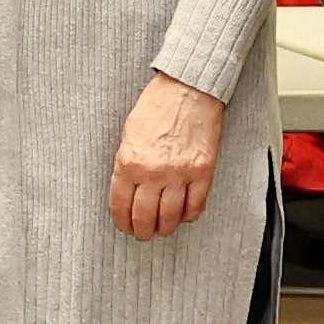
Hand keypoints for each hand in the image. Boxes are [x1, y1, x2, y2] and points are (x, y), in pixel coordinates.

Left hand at [109, 72, 221, 241]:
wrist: (187, 90)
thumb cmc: (156, 107)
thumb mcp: (128, 135)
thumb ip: (126, 164)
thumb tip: (125, 190)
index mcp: (129, 162)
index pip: (121, 205)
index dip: (122, 222)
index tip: (124, 227)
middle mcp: (153, 172)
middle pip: (144, 217)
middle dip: (141, 231)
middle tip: (142, 233)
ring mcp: (180, 174)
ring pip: (170, 217)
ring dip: (164, 228)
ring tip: (161, 229)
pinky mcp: (203, 172)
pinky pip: (196, 205)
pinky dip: (188, 216)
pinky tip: (183, 215)